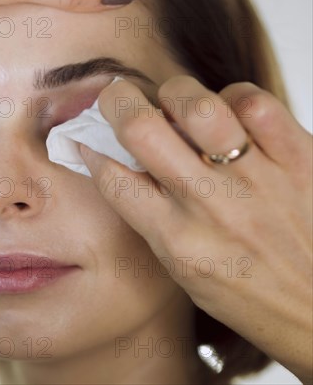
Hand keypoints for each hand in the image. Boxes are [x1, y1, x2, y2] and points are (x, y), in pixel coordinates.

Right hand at [80, 76, 312, 382]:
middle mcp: (211, 206)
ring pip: (198, 105)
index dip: (92, 146)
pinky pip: (256, 103)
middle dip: (116, 100)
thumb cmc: (247, 292)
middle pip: (142, 129)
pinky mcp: (299, 159)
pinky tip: (230, 116)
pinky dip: (234, 98)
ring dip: (175, 94)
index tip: (92, 135)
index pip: (112, 175)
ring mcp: (257, 180)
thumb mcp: (181, 266)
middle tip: (118, 97)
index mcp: (176, 240)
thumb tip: (114, 159)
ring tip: (177, 104)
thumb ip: (148, 214)